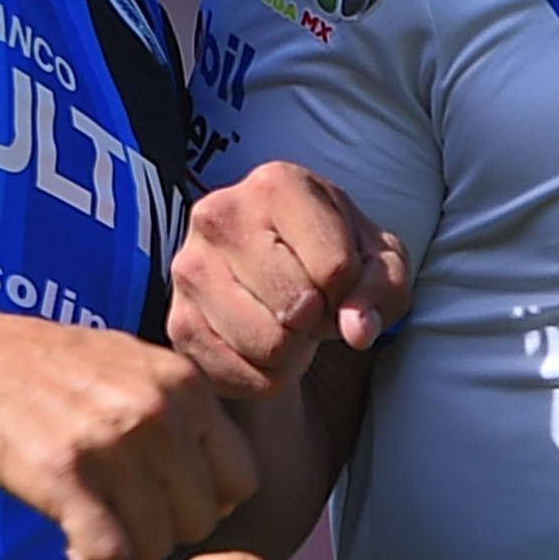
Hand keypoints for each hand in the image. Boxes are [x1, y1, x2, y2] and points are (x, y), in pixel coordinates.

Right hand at [0, 310, 255, 559]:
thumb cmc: (48, 364)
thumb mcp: (135, 362)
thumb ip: (183, 410)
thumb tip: (221, 483)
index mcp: (185, 385)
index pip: (241, 479)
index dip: (207, 500)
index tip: (170, 499)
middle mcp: (159, 414)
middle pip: (201, 518)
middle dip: (167, 528)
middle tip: (126, 516)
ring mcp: (113, 446)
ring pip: (157, 543)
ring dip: (127, 547)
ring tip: (96, 523)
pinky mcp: (65, 479)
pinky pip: (107, 556)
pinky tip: (72, 542)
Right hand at [167, 161, 410, 397]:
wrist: (278, 270)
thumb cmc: (333, 257)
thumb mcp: (378, 261)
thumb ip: (381, 288)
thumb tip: (356, 329)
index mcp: (276, 185)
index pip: (335, 268)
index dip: (352, 293)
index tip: (341, 283)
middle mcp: (220, 215)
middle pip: (298, 307)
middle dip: (319, 320)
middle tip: (312, 305)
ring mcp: (190, 267)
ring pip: (267, 344)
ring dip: (292, 352)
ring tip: (289, 324)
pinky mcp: (177, 319)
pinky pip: (237, 374)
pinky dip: (262, 374)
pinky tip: (264, 345)